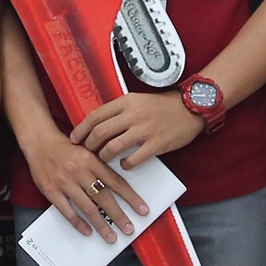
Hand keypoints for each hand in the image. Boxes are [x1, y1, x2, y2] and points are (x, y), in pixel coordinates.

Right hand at [14, 124, 148, 238]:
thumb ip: (101, 168)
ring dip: (101, 224)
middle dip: (118, 216)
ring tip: (111, 237)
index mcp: (91, 160)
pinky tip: (87, 231)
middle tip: (129, 229)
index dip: (131, 197)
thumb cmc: (66, 148)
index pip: (116, 182)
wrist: (39, 142)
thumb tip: (120, 188)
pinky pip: (67, 211)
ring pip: (87, 207)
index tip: (142, 210)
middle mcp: (79, 171)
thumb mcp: (87, 152)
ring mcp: (65, 182)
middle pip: (104, 197)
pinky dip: (78, 223)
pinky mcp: (51, 191)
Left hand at [71, 92, 203, 168]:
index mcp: (126, 102)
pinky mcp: (157, 144)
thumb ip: (119, 110)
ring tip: (104, 158)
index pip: (95, 115)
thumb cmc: (161, 106)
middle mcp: (133, 114)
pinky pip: (134, 158)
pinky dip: (125, 164)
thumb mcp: (137, 100)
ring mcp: (145, 130)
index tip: (75, 138)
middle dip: (89, 144)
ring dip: (104, 156)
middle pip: (100, 132)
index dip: (81, 129)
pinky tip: (124, 164)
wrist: (190, 108)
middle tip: (87, 151)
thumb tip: (97, 124)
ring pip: (113, 146)